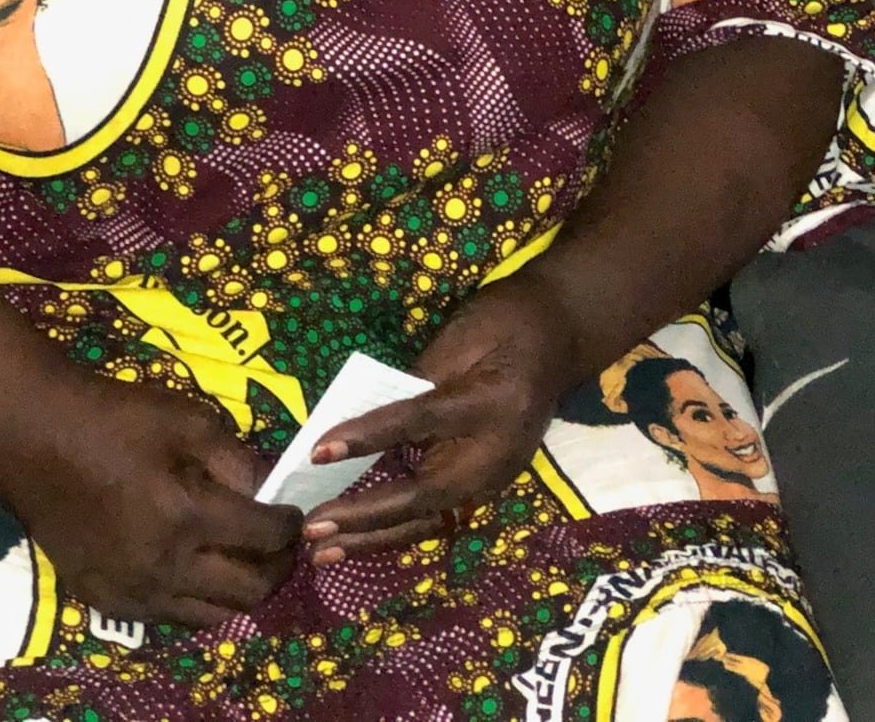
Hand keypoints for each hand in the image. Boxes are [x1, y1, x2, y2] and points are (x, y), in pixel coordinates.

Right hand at [0, 368, 299, 627]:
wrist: (35, 439)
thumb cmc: (116, 420)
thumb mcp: (189, 421)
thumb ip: (236, 460)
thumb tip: (267, 489)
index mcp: (188, 517)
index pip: (265, 539)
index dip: (290, 526)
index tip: (295, 513)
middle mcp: (164, 568)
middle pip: (247, 593)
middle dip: (276, 569)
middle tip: (281, 544)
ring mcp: (131, 592)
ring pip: (208, 617)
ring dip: (237, 592)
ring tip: (243, 559)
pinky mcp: (104, 600)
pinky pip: (166, 617)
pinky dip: (193, 600)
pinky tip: (195, 568)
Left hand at [302, 272, 579, 560]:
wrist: (562, 333)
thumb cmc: (506, 322)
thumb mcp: (459, 337)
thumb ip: (416, 382)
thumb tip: (362, 418)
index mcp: (491, 405)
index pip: (419, 423)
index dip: (367, 437)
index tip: (318, 450)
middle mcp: (497, 454)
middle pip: (425, 496)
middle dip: (364, 517)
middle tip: (312, 529)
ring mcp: (497, 476)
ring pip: (430, 520)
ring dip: (376, 538)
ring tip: (324, 552)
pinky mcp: (490, 483)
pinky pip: (440, 515)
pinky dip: (398, 530)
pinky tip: (360, 541)